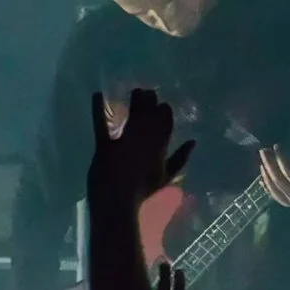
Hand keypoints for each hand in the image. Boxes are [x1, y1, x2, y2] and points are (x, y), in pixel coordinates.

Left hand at [88, 88, 193, 210]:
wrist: (119, 200)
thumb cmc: (143, 190)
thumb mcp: (167, 176)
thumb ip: (181, 158)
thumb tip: (193, 142)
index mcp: (160, 147)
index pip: (166, 124)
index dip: (165, 113)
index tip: (164, 105)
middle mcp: (145, 140)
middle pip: (150, 115)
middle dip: (151, 102)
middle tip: (149, 92)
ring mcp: (124, 141)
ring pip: (134, 116)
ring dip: (136, 102)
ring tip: (137, 90)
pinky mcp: (105, 145)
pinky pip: (101, 124)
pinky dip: (97, 109)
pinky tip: (97, 95)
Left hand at [259, 145, 289, 207]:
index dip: (286, 156)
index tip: (277, 146)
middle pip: (286, 173)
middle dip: (274, 160)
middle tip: (266, 149)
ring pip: (277, 182)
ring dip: (268, 168)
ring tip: (263, 155)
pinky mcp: (287, 203)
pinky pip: (273, 191)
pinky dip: (266, 180)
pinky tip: (263, 169)